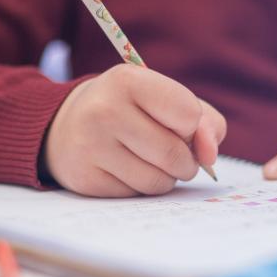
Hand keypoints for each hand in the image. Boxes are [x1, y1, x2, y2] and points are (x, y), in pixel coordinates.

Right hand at [43, 64, 226, 196]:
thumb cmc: (130, 110)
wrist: (67, 126)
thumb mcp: (164, 98)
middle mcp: (105, 110)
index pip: (188, 114)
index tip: (179, 124)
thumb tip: (210, 155)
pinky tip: (125, 170)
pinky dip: (141, 187)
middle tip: (171, 151)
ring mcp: (91, 146)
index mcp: (128, 81)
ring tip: (148, 160)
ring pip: (158, 182)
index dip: (193, 127)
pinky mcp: (86, 179)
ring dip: (166, 177)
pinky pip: (136, 195)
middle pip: (175, 154)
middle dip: (185, 161)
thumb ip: (204, 120)